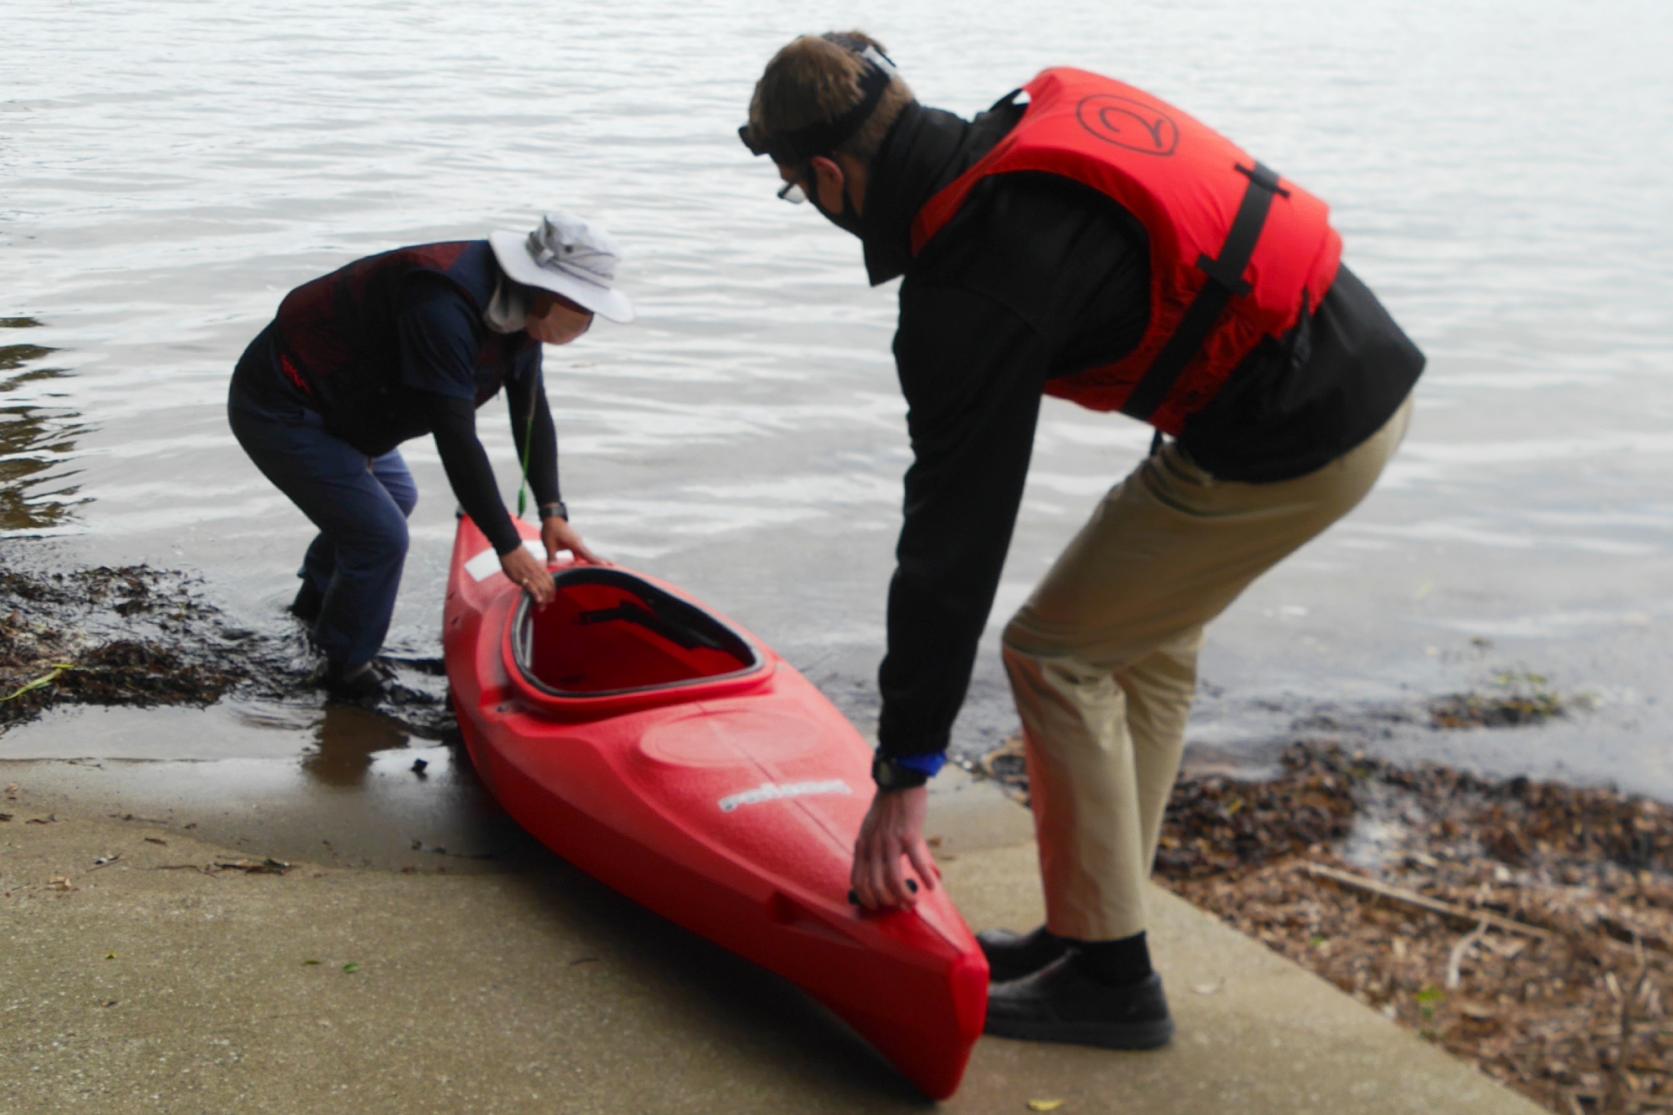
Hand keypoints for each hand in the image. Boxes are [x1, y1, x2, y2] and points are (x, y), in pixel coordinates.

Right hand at [499, 545, 554, 606]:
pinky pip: (531, 586)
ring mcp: (531, 575)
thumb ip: (535, 572)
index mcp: (541, 569)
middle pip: (548, 587)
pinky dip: (536, 594)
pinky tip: (538, 600)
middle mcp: (538, 572)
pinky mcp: (522, 577)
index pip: (551, 582)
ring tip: (542, 608)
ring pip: (542, 589)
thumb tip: (535, 580)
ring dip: (543, 600)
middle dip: (549, 598)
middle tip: (545, 606)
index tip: (551, 598)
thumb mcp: (531, 563)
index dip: (552, 591)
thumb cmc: (519, 555)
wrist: (510, 547)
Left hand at [541, 516, 600, 564]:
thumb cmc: (551, 530)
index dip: (596, 561)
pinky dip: (581, 557)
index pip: (587, 555)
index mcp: (575, 544)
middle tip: (611, 566)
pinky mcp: (574, 541)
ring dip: (589, 560)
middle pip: (590, 554)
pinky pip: (580, 551)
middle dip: (598, 561)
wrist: (552, 517)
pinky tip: (578, 563)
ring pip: (585, 553)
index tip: (606, 565)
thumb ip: (551, 557)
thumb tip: (551, 567)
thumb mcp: (549, 544)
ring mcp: (578, 542)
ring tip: (600, 566)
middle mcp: (579, 543)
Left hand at [851, 785, 936, 909]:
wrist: (899, 783)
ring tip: (913, 902)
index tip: (879, 905)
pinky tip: (931, 885)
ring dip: (904, 896)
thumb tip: (876, 872)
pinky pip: (916, 862)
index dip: (867, 898)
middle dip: (888, 901)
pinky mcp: (909, 835)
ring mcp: (890, 841)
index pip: (858, 881)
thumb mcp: (869, 829)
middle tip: (899, 906)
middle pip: (875, 886)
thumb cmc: (886, 807)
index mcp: (862, 845)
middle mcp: (873, 846)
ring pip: (893, 879)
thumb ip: (871, 849)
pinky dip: (924, 877)